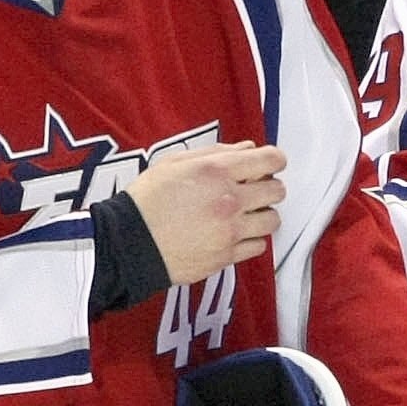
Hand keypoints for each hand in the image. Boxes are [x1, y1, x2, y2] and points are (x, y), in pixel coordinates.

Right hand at [126, 141, 286, 283]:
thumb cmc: (146, 201)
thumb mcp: (174, 163)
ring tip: (245, 214)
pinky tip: (235, 233)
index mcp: (216, 171)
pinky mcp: (227, 256)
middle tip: (254, 189)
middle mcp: (229, 200)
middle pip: (277, 190)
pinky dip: (252, 239)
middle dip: (269, 186)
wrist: (129, 244)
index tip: (269, 164)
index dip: (274, 160)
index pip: (270, 159)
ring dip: (263, 214)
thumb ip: (215, 153)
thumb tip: (246, 149)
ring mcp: (230, 231)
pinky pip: (259, 246)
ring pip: (273, 220)